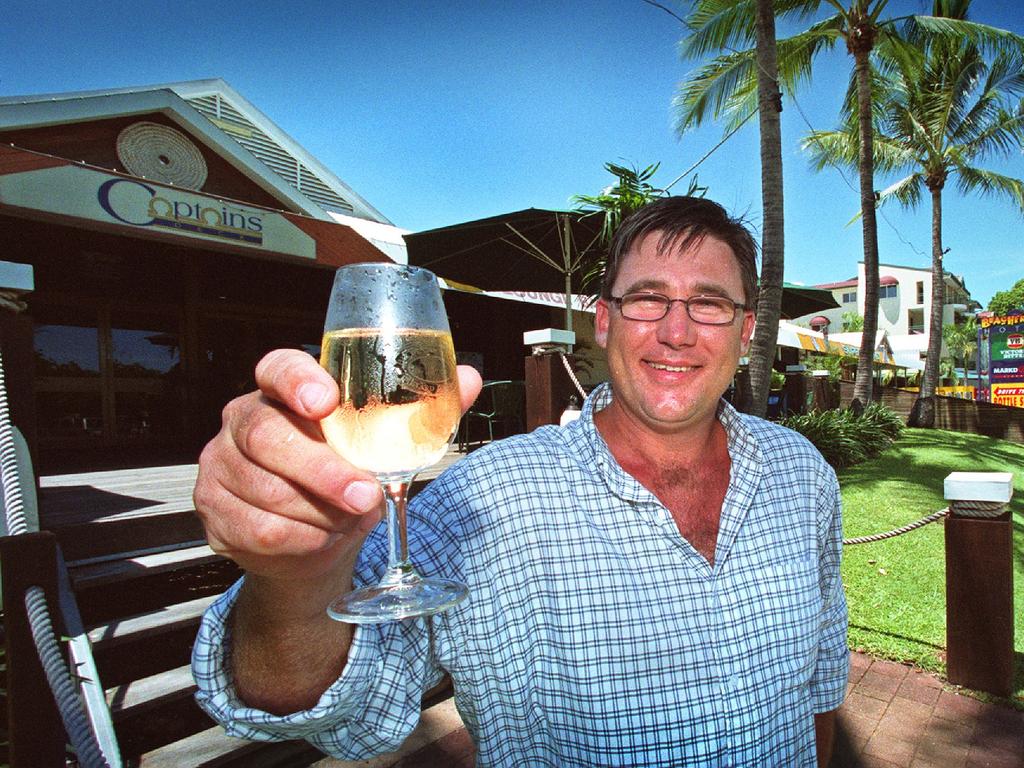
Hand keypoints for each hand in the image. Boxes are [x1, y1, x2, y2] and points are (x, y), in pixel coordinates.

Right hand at [193, 348, 482, 586]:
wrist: (312, 540)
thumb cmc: (347, 475)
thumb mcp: (384, 444)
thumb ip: (422, 410)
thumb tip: (469, 379)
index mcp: (282, 390)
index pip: (278, 368)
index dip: (297, 382)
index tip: (325, 401)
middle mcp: (243, 420)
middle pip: (269, 438)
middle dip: (322, 471)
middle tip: (365, 495)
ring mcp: (221, 466)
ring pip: (267, 492)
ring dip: (319, 513)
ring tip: (347, 517)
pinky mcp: (214, 511)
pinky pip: (260, 530)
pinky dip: (302, 540)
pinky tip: (320, 536)